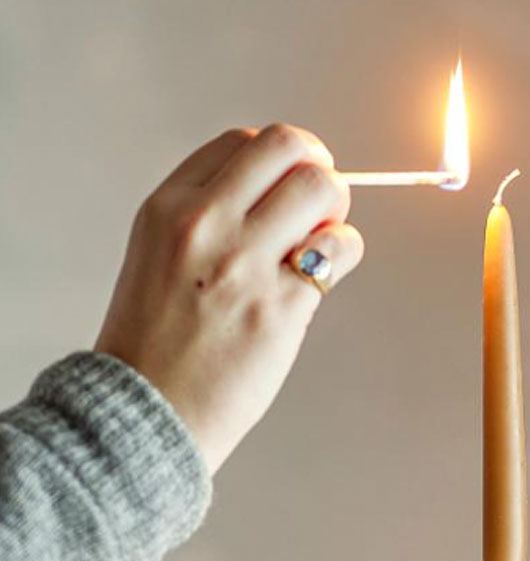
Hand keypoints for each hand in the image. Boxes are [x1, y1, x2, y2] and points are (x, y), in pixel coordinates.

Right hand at [95, 124, 363, 473]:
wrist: (148, 412)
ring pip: (322, 189)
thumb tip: (282, 194)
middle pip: (289, 148)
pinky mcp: (281, 307)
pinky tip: (325, 274)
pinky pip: (340, 249)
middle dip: (318, 169)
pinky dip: (345, 253)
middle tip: (320, 203)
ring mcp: (245, 264)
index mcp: (169, 208)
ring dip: (337, 209)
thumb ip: (210, 220)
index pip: (242, 144)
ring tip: (323, 242)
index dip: (281, 158)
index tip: (292, 181)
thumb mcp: (159, 258)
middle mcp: (206, 225)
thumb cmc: (157, 343)